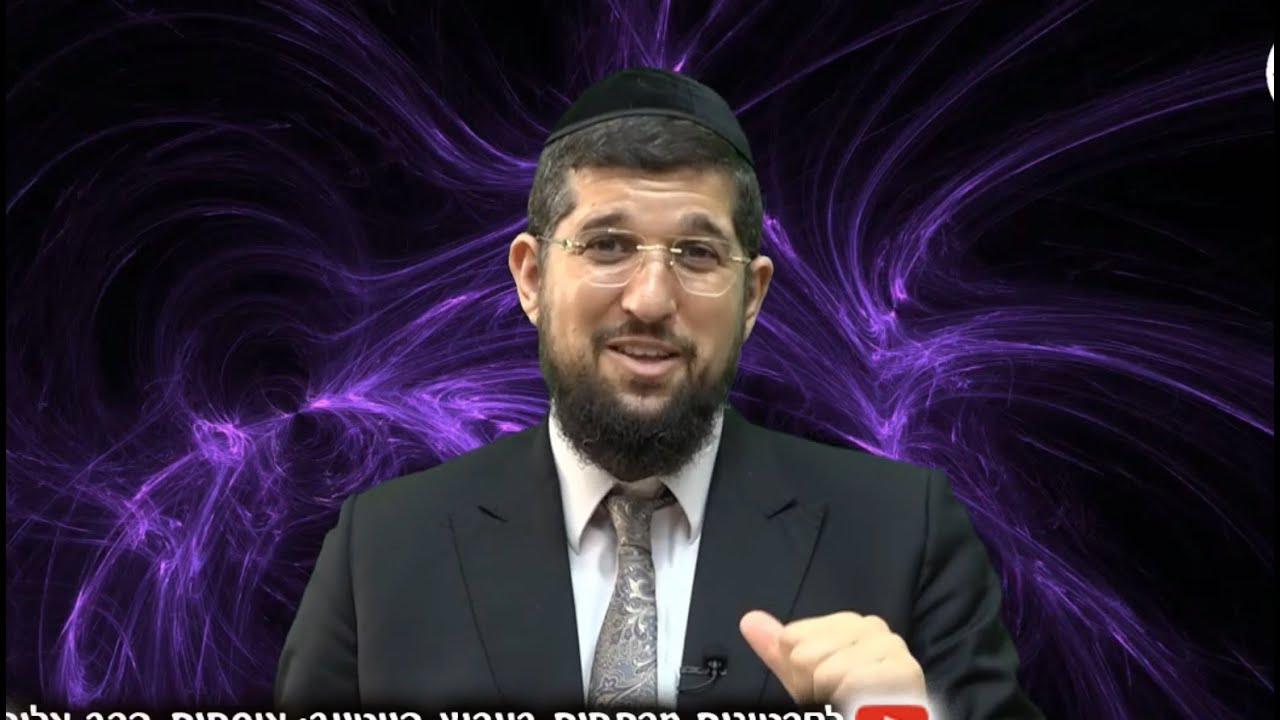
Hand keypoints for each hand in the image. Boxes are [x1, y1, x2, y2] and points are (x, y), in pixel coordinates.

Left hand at [740, 610, 926, 707]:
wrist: (878, 719)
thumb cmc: (848, 708)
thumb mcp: (806, 681)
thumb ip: (779, 651)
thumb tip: (749, 620)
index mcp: (848, 623)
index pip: (791, 637)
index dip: (801, 672)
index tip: (825, 686)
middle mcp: (872, 626)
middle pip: (804, 652)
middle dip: (815, 685)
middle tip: (840, 698)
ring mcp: (892, 646)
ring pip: (825, 670)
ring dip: (833, 698)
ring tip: (853, 704)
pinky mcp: (905, 670)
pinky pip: (850, 682)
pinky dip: (850, 702)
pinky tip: (865, 708)